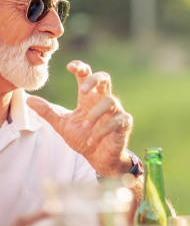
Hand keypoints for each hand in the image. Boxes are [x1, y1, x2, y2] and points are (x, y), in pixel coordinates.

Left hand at [27, 60, 132, 176]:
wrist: (98, 158)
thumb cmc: (83, 138)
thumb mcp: (62, 125)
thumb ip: (48, 112)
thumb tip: (29, 99)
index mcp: (88, 98)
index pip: (86, 75)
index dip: (80, 67)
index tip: (70, 67)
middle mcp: (102, 100)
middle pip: (105, 78)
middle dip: (94, 80)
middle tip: (81, 91)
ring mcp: (115, 111)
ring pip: (111, 101)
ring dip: (96, 113)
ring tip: (85, 125)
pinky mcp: (124, 124)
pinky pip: (118, 120)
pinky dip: (103, 129)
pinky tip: (92, 139)